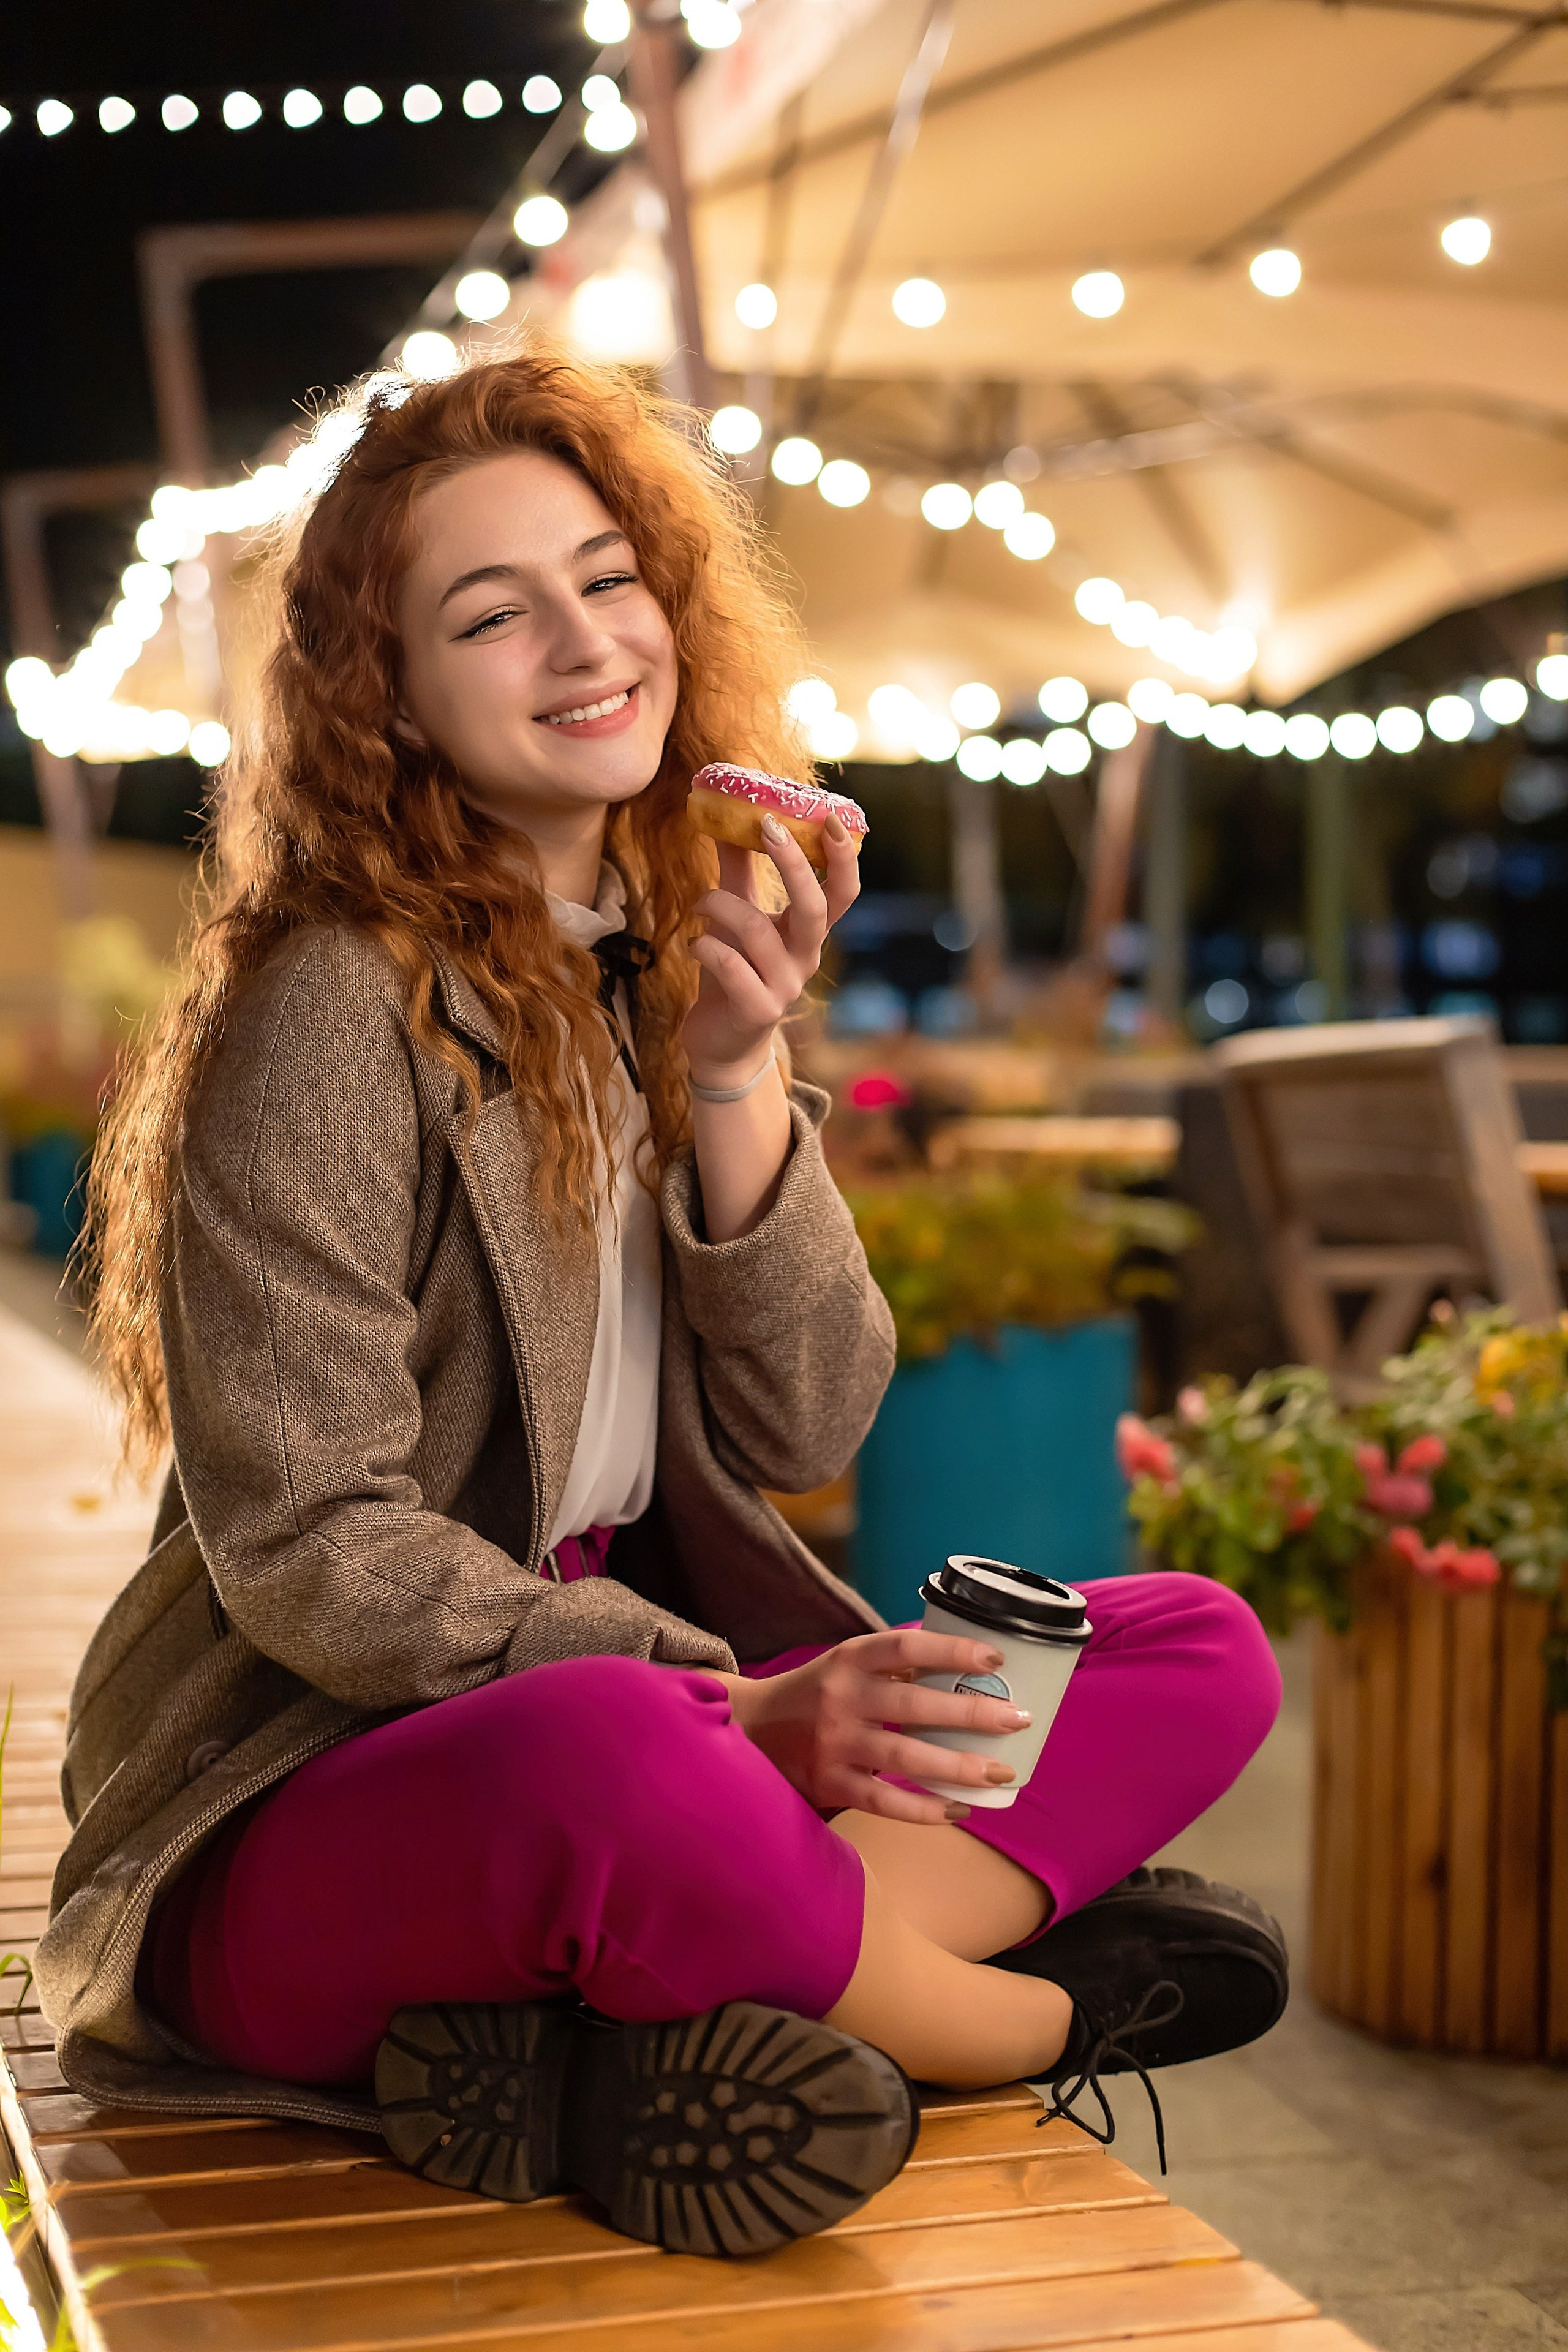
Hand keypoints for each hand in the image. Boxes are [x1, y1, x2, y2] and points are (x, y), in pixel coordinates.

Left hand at [683, 812, 859, 1086]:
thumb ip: (738, 872)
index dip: (843, 858)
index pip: (842, 893)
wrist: (722, 1044)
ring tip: (698, 903)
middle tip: (766, 825)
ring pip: (757, 931)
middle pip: (815, 908)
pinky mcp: (757, 1010)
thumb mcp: (738, 918)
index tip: (830, 817)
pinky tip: (694, 944)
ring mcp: (785, 987)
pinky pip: (731, 965)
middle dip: (793, 863)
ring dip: (719, 905)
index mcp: (808, 933)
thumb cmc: (735, 972)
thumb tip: (724, 818)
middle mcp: (806, 958)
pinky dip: (705, 945)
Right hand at [719, 1628, 1032, 1824]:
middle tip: (1018, 1719)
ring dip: (960, 1767)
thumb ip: (895, 1667)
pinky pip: (886, 1802)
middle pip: (914, 1705)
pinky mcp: (830, 1784)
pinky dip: (926, 1809)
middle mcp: (841, 1698)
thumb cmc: (816, 1693)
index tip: (995, 1660)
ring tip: (1003, 1773)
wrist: (751, 1729)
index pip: (905, 1647)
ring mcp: (834, 1744)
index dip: (952, 1651)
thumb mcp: (846, 1665)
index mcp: (849, 1659)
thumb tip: (968, 1672)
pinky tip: (960, 1810)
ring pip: (906, 1759)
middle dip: (972, 1714)